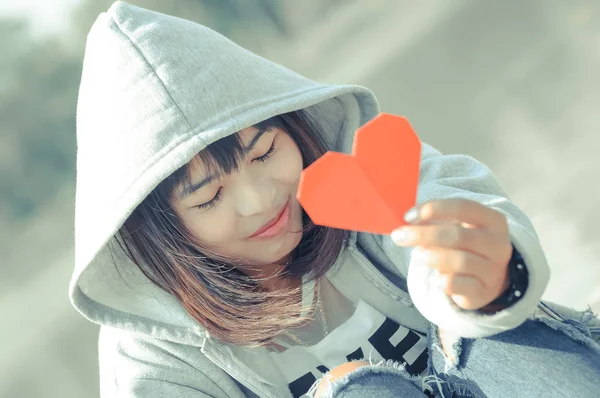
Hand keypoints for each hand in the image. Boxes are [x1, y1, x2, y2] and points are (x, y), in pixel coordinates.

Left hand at [392, 198, 512, 310]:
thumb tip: (409, 222)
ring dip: (433, 257)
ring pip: (460, 261)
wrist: (487, 278)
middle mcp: (498, 244)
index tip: (408, 216)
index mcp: (492, 220)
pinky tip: (433, 279)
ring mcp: (493, 270)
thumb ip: (435, 222)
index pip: (463, 207)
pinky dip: (442, 281)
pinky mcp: (483, 292)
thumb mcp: (456, 228)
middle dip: (424, 234)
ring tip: (418, 255)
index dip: (433, 209)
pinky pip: (460, 286)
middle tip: (399, 236)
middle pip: (459, 235)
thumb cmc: (465, 246)